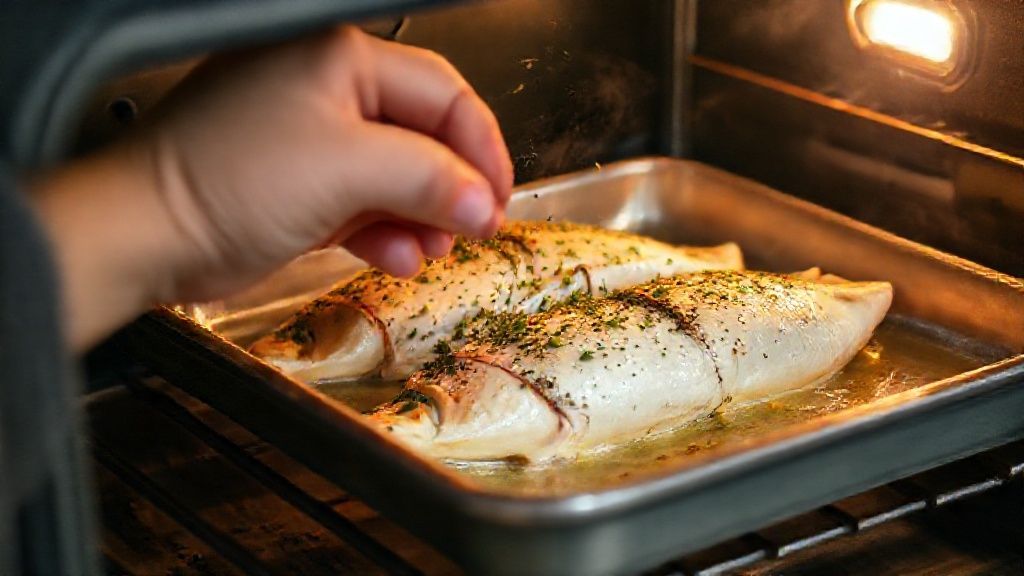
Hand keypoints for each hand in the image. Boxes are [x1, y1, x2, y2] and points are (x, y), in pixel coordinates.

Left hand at [30, 26, 512, 350]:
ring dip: (423, 215)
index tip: (501, 196)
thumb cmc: (220, 178)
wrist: (146, 234)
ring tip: (437, 246)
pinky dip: (386, 232)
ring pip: (396, 175)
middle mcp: (327, 90)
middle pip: (422, 136)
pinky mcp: (298, 186)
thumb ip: (429, 179)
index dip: (481, 147)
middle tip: (477, 225)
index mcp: (339, 58)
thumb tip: (483, 201)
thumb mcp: (347, 169)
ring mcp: (311, 140)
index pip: (442, 93)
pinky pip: (363, 205)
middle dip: (453, 186)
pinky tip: (398, 255)